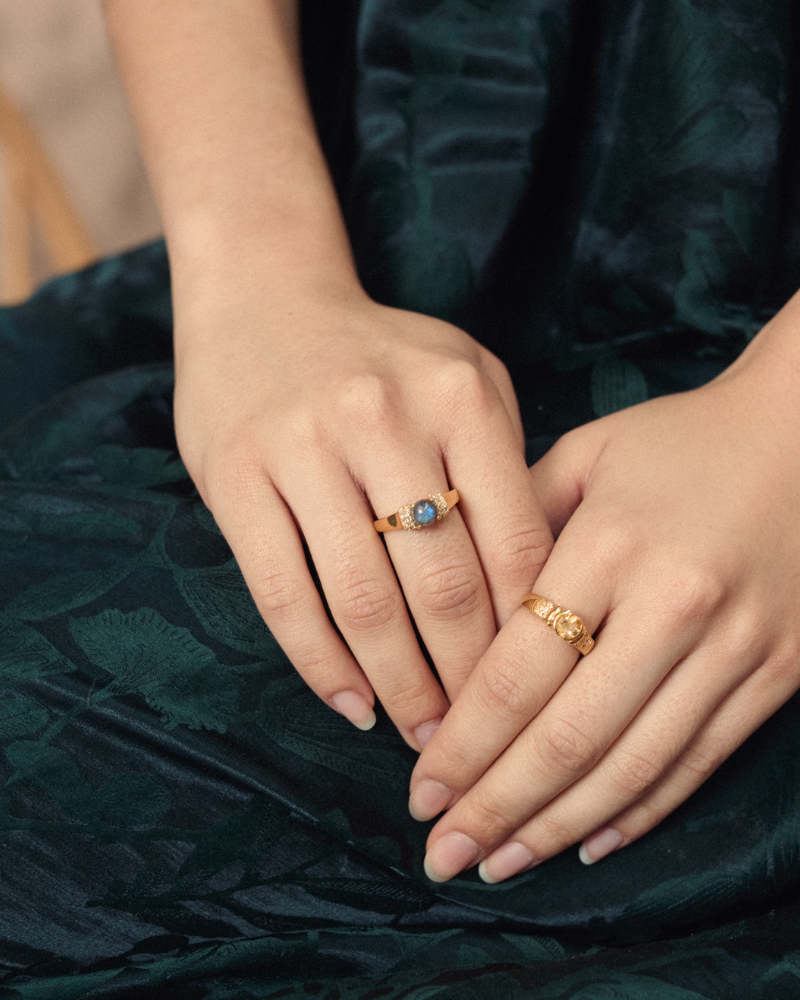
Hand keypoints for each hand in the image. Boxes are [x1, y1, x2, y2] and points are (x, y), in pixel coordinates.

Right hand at [174, 283, 550, 748]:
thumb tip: (532, 593)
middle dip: (467, 681)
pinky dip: (319, 663)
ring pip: (364, 602)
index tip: (535, 694)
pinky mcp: (236, 476)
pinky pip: (282, 593)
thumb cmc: (385, 357)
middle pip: (443, 586)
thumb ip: (508, 465)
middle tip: (480, 737)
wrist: (264, 299)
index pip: (514, 543)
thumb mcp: (467, 379)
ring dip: (399, 687)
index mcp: (460, 398)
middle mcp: (384, 418)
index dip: (528, 636)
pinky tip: (350, 703)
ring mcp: (302, 445)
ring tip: (421, 737)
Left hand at [410, 294, 799, 880]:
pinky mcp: (776, 673)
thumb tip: (452, 603)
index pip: (520, 671)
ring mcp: (736, 647)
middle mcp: (676, 604)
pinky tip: (588, 842)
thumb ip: (514, 522)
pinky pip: (698, 760)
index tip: (418, 791)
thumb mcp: (586, 455)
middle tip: (445, 855)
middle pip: (568, 734)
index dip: (464, 744)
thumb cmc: (680, 441)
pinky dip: (640, 810)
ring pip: (632, 764)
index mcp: (614, 544)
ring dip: (558, 825)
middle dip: (497, 806)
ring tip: (501, 864)